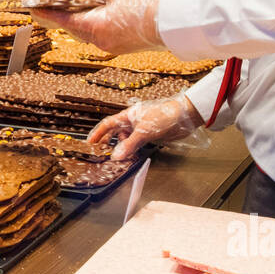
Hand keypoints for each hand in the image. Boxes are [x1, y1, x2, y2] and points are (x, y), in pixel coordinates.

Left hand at [30, 0, 162, 53]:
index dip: (48, 14)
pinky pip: (100, 37)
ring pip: (87, 34)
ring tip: (75, 10)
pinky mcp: (120, 48)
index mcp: (95, 27)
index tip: (35, 10)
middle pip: (74, 29)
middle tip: (50, 9)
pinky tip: (97, 17)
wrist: (169, 23)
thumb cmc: (145, 7)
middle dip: (63, 18)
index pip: (64, 20)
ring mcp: (110, 47)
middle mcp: (100, 41)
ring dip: (80, 23)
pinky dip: (95, 27)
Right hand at [89, 93, 206, 160]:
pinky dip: (132, 150)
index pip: (108, 124)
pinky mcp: (150, 135)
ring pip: (126, 139)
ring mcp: (141, 128)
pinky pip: (136, 144)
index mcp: (128, 116)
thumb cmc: (165, 115)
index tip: (89, 143)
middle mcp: (132, 121)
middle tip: (100, 153)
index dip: (97, 133)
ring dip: (121, 148)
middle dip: (107, 142)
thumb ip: (130, 144)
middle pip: (115, 132)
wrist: (185, 115)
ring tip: (116, 158)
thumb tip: (116, 156)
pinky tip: (131, 156)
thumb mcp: (145, 131)